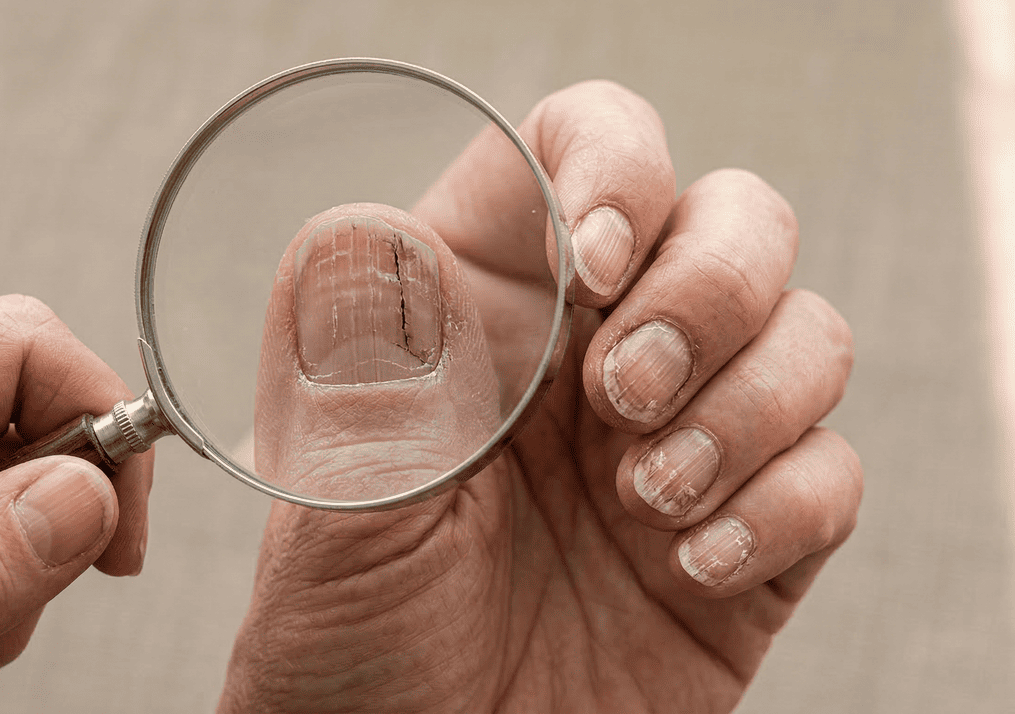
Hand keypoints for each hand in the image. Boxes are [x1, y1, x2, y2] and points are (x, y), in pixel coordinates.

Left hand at [220, 82, 861, 712]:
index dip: (612, 165)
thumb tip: (376, 238)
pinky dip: (785, 504)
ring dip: (749, 402)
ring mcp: (681, 442)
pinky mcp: (750, 539)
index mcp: (483, 313)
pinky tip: (691, 564)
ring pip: (804, 333)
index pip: (573, 151)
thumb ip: (355, 377)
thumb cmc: (352, 650)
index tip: (592, 261)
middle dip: (708, 289)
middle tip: (624, 396)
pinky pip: (831, 472)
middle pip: (730, 219)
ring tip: (648, 498)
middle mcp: (591, 358)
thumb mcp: (326, 512)